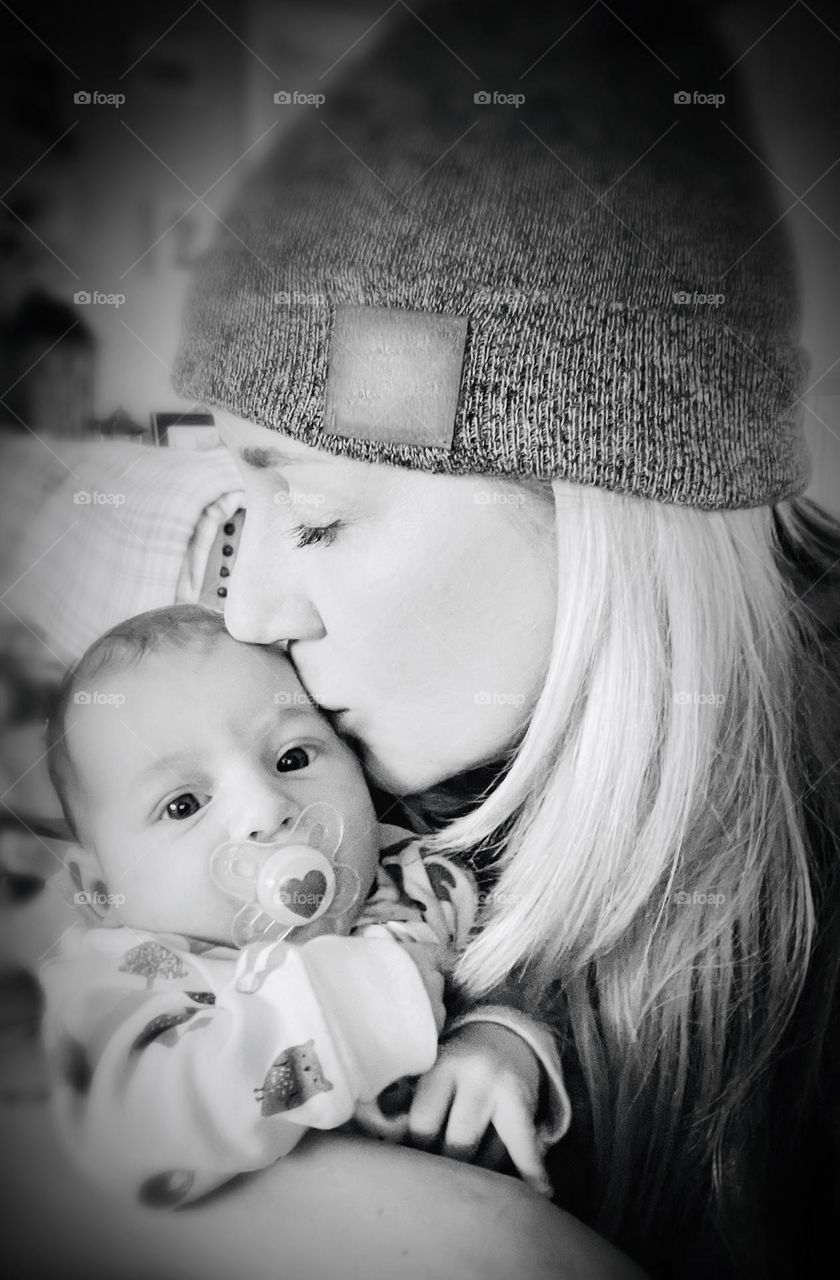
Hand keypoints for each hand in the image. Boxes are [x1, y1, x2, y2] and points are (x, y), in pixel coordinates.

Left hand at [354, 1021, 551, 1195]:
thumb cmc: (456, 1062)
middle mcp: (472, 1075)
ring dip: (480, 1178)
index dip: (412, 1151)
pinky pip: (526, 1146)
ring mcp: (501, 1090)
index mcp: (440, 1066)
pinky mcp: (525, 1104)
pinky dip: (532, 1171)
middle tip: (435, 1187)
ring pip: (486, 1155)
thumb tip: (370, 1130)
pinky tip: (542, 1192)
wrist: (505, 1035)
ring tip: (469, 1193)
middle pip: (454, 1144)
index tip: (405, 1168)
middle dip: (445, 1169)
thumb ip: (404, 1098)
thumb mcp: (431, 1069)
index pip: (420, 1122)